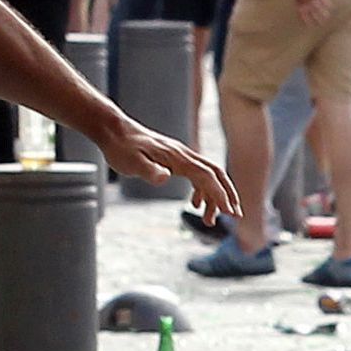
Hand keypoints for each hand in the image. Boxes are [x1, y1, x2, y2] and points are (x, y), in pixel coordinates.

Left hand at [100, 115, 237, 222]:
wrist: (114, 131)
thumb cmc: (122, 148)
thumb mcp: (132, 162)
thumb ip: (150, 171)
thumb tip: (165, 178)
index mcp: (178, 158)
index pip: (207, 177)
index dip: (220, 195)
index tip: (230, 213)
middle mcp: (184, 156)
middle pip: (216, 174)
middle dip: (228, 195)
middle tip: (235, 216)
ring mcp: (181, 157)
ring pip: (208, 176)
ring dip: (214, 197)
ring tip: (210, 220)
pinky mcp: (175, 160)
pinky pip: (197, 175)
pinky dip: (202, 191)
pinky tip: (195, 204)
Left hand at [294, 0, 332, 28]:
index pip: (300, 11)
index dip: (303, 19)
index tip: (307, 25)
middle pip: (308, 11)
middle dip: (314, 19)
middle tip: (319, 25)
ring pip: (316, 6)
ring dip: (322, 12)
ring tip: (327, 17)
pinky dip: (326, 2)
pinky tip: (331, 6)